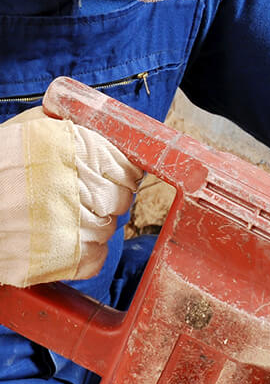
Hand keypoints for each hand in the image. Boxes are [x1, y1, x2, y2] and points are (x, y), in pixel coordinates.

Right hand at [0, 107, 142, 286]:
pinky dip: (86, 251)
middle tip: (77, 197)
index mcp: (76, 149)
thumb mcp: (27, 129)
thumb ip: (69, 125)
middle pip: (121, 199)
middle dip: (105, 198)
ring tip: (56, 216)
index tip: (109, 178)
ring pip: (109, 227)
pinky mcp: (65, 258)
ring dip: (91, 224)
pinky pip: (97, 257)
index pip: (127, 169)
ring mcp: (74, 224)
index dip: (120, 174)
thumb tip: (106, 129)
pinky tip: (59, 238)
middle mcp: (80, 185)